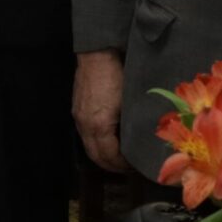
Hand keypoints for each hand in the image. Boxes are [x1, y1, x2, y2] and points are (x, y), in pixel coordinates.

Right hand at [73, 49, 127, 172]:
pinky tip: (110, 138)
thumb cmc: (117, 75)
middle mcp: (84, 124)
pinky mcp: (78, 109)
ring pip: (89, 146)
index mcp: (98, 125)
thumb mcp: (130, 103)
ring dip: (104, 154)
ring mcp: (79, 117)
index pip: (109, 156)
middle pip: (95, 155)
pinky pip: (86, 134)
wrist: (98, 53)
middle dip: (111, 165)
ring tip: (120, 156)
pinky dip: (97, 142)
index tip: (136, 166)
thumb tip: (143, 140)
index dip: (122, 165)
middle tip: (128, 167)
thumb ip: (133, 125)